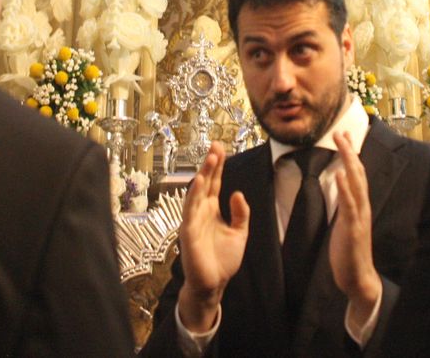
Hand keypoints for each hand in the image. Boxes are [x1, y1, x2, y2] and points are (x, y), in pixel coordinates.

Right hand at [176, 143, 249, 332]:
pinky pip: (190, 209)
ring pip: (197, 192)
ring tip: (211, 158)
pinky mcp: (189, 231)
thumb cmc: (223, 259)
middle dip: (210, 164)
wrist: (214, 284)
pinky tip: (198, 181)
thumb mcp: (239, 233)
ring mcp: (193, 220)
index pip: (215, 183)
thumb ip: (240, 213)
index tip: (221, 148)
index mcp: (212, 210)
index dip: (218, 166)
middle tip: (216, 145)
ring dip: (203, 174)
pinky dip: (193, 194)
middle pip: (205, 183)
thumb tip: (237, 193)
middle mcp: (201, 211)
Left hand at [329, 131, 380, 321]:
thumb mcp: (346, 223)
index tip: (343, 136)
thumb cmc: (350, 251)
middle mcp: (362, 206)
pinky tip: (340, 174)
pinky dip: (346, 188)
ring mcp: (359, 216)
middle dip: (349, 151)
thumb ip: (345, 204)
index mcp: (360, 205)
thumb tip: (339, 187)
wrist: (358, 278)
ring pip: (356, 183)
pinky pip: (350, 205)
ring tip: (342, 143)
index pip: (356, 174)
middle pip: (358, 172)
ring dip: (349, 162)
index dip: (350, 154)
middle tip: (340, 131)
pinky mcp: (353, 228)